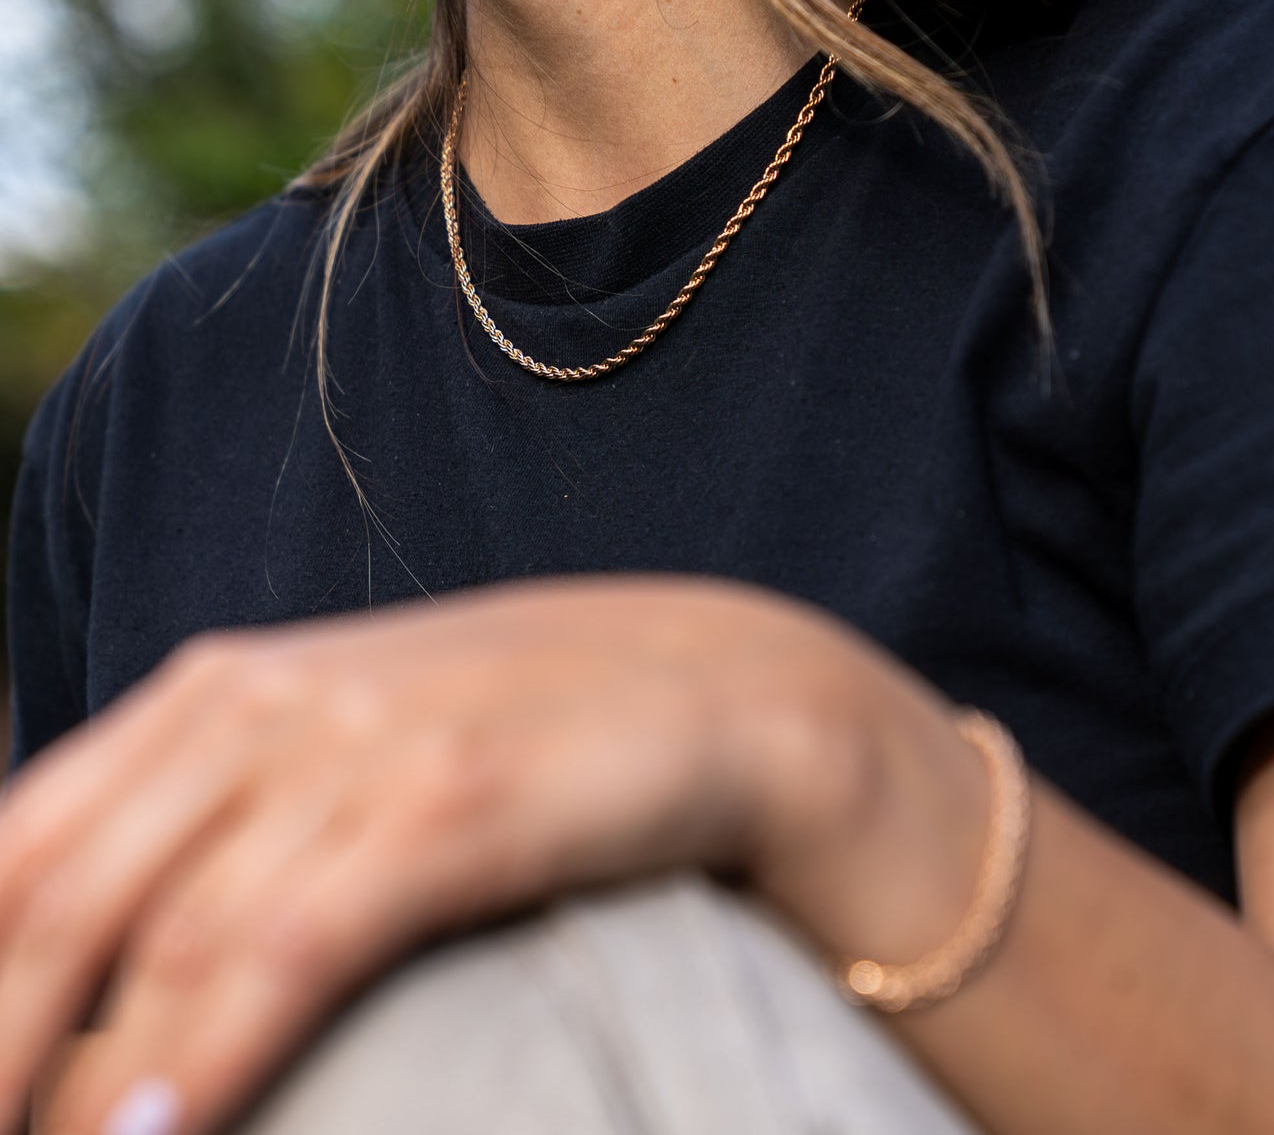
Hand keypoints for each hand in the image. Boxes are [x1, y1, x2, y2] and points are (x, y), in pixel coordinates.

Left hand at [0, 572, 906, 1134]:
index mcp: (222, 688)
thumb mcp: (349, 748)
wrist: (700, 689)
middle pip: (60, 897)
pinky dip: (213, 1049)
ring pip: (169, 936)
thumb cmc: (512, 732)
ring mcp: (364, 744)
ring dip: (87, 1084)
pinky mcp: (452, 799)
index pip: (25, 840)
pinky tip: (169, 1132)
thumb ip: (232, 811)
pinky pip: (297, 941)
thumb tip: (111, 954)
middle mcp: (272, 702)